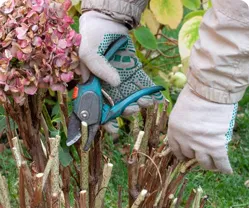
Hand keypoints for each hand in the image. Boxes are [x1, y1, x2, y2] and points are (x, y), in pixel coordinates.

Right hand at [78, 11, 163, 132]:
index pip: (97, 108)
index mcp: (93, 86)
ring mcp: (121, 80)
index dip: (105, 121)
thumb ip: (98, 68)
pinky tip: (156, 98)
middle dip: (125, 111)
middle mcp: (107, 86)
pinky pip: (142, 85)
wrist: (107, 21)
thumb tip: (116, 83)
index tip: (114, 130)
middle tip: (133, 109)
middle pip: (116, 105)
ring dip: (138, 103)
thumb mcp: (89, 51)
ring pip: (130, 97)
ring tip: (146, 103)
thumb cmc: (93, 37)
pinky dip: (149, 92)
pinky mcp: (134, 72)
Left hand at [168, 84, 236, 173]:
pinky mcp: (216, 145)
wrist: (210, 90)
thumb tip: (189, 132)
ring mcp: (199, 144)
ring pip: (204, 162)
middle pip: (189, 155)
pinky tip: (227, 171)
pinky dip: (224, 168)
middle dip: (195, 156)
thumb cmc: (195, 94)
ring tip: (214, 165)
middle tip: (202, 156)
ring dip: (209, 164)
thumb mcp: (180, 110)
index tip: (186, 157)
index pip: (175, 148)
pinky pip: (220, 161)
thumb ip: (182, 123)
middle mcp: (184, 139)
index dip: (181, 154)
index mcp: (174, 129)